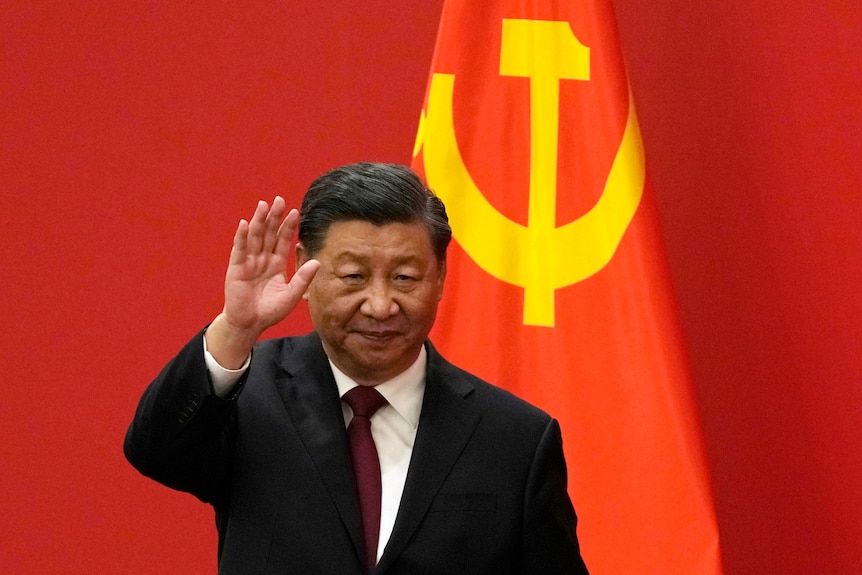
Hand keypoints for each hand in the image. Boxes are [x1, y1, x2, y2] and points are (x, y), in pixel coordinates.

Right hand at [206, 197, 319, 367]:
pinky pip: (239, 250)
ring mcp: (248, 262)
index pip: (283, 240)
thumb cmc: (270, 311)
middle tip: (279, 200)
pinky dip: (242, 237)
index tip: (295, 212)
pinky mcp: (236, 268)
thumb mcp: (291, 295)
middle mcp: (262, 259)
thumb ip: (303, 279)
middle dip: (274, 217)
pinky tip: (246, 224)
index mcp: (276, 264)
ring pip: (255, 237)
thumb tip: (318, 262)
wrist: (250, 324)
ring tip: (264, 205)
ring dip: (259, 221)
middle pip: (269, 233)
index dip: (288, 226)